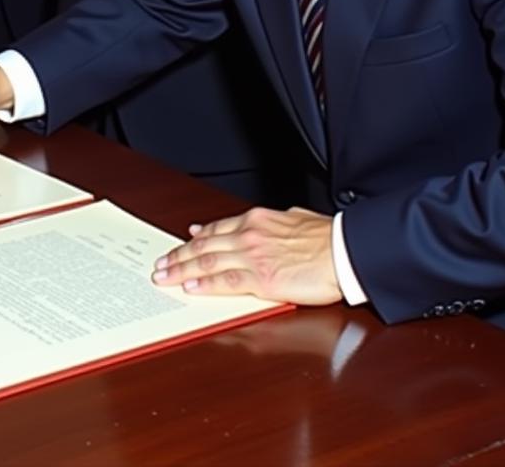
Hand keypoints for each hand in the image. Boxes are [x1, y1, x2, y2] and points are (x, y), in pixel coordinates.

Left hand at [152, 206, 341, 305]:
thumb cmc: (328, 236)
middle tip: (160, 263)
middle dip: (179, 255)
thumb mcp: (296, 217)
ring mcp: (252, 257)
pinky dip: (204, 284)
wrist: (345, 251)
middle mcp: (249, 235)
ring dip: (182, 269)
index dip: (194, 238)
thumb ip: (276, 220)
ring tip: (165, 276)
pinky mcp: (261, 279)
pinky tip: (190, 286)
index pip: (216, 229)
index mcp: (257, 220)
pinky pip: (225, 282)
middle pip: (204, 246)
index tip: (181, 243)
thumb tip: (269, 219)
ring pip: (207, 262)